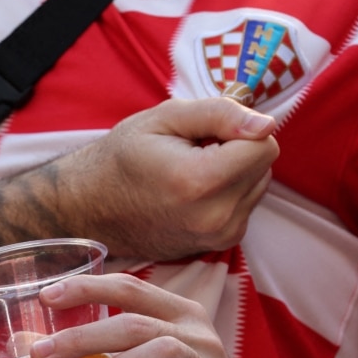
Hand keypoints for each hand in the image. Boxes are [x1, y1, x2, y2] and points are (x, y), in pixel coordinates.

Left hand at [31, 272, 267, 357]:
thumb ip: (103, 356)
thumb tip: (35, 345)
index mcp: (182, 318)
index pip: (131, 288)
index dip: (88, 288)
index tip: (46, 296)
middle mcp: (199, 339)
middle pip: (135, 322)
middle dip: (82, 336)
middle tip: (43, 355)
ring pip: (161, 351)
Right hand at [50, 95, 278, 259]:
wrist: (91, 208)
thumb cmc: (122, 157)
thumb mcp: (165, 118)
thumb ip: (220, 114)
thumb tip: (266, 124)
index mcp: (200, 182)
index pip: (265, 144)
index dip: (237, 129)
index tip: (203, 134)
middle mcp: (216, 217)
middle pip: (264, 165)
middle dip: (237, 150)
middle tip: (191, 152)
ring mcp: (219, 236)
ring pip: (259, 184)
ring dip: (234, 171)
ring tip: (189, 172)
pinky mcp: (221, 244)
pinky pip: (246, 204)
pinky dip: (228, 192)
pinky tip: (191, 191)